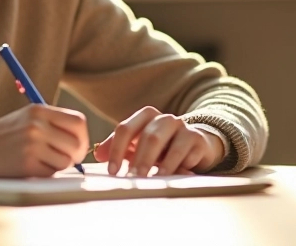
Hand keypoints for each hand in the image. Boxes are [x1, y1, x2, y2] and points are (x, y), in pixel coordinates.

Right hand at [0, 105, 88, 177]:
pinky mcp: (26, 164)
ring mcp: (31, 145)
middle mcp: (36, 126)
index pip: (78, 122)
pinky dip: (46, 173)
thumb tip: (82, 140)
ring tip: (44, 160)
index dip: (83, 136)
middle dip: (75, 155)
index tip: (79, 145)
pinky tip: (32, 166)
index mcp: (39, 111)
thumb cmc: (5, 133)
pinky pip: (51, 173)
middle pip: (76, 144)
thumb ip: (54, 123)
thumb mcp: (29, 117)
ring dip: (59, 165)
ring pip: (66, 161)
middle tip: (68, 159)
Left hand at [93, 106, 224, 176]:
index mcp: (145, 116)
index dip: (116, 149)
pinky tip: (173, 176)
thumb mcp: (138, 146)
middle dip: (140, 159)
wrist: (194, 143)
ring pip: (170, 144)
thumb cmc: (161, 147)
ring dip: (160, 164)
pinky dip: (179, 165)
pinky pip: (187, 152)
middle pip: (148, 136)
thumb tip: (98, 155)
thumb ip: (117, 148)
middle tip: (133, 178)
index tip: (112, 171)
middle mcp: (164, 118)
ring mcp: (182, 127)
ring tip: (154, 179)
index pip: (126, 129)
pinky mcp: (197, 139)